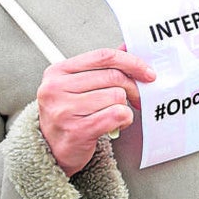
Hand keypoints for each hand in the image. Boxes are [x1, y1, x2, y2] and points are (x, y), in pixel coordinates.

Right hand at [38, 48, 155, 175]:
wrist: (51, 150)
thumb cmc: (67, 116)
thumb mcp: (76, 86)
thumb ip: (100, 67)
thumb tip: (126, 48)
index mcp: (57, 71)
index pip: (103, 56)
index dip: (131, 62)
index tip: (146, 72)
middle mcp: (57, 88)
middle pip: (113, 76)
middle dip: (132, 87)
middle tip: (136, 97)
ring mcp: (65, 110)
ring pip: (117, 96)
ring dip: (124, 107)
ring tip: (114, 114)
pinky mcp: (78, 130)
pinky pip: (117, 115)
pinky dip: (124, 120)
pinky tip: (115, 124)